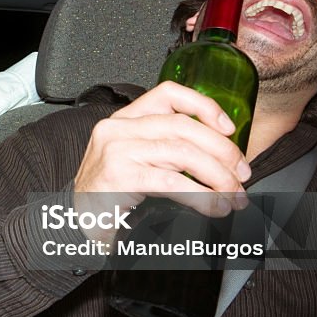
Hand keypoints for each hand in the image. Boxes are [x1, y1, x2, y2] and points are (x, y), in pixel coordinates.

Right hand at [73, 81, 250, 218]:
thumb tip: (220, 160)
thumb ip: (166, 151)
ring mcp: (116, 150)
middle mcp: (118, 129)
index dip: (204, 106)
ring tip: (232, 196)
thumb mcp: (136, 161)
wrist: (76, 222)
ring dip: (217, 177)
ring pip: (182, 153)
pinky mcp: (119, 177)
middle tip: (241, 173)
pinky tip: (214, 207)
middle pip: (183, 126)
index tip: (229, 128)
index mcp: (124, 120)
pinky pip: (172, 182)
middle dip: (222, 151)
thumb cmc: (109, 195)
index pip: (168, 94)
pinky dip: (201, 196)